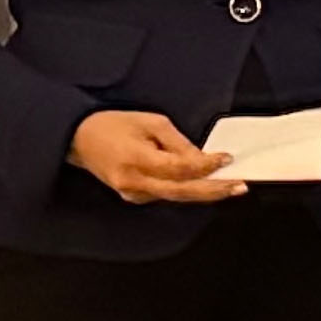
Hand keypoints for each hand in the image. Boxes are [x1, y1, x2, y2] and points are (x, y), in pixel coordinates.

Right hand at [67, 110, 243, 203]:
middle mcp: (133, 183)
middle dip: (213, 190)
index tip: (226, 159)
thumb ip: (178, 144)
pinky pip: (165, 194)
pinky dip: (187, 189)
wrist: (79, 139)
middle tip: (240, 186)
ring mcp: (131, 194)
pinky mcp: (133, 197)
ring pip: (175, 196)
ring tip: (231, 186)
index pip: (178, 169)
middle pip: (181, 192)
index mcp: (136, 161)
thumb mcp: (151, 123)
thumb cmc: (115, 125)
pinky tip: (205, 184)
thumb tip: (203, 159)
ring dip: (204, 191)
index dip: (205, 166)